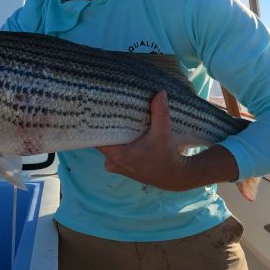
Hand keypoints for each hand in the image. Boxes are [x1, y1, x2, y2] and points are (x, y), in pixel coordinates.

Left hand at [97, 91, 239, 190]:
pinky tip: (123, 133)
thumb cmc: (167, 156)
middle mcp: (113, 163)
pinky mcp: (122, 168)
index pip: (96, 138)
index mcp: (118, 155)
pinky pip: (113, 152)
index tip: (96, 111)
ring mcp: (116, 167)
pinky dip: (117, 144)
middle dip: (104, 127)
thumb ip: (160, 113)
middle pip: (101, 141)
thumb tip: (160, 93)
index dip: (94, 125)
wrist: (175, 177)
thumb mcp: (163, 133)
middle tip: (107, 110)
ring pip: (107, 147)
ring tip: (114, 119)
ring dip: (111, 136)